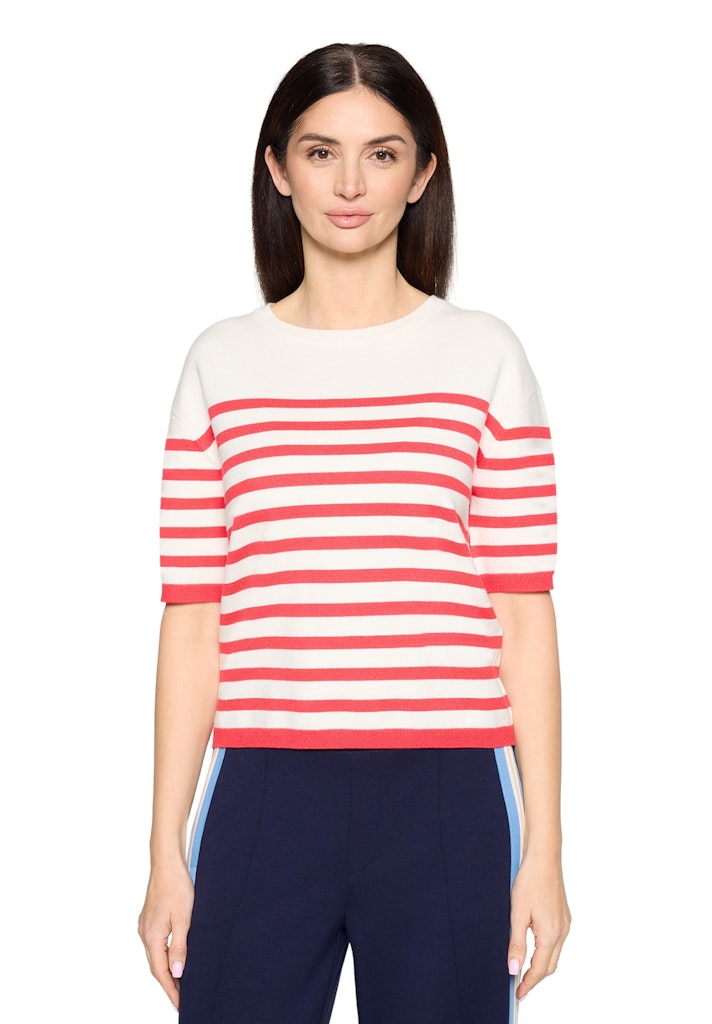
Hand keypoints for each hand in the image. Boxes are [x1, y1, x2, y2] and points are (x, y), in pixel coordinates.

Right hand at [138, 860, 194, 1010]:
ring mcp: (145, 926)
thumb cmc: (177, 887)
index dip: (171, 990)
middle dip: (168, 984)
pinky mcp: (149, 919)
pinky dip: (164, 956)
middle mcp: (145, 934)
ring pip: (155, 956)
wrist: (167, 863)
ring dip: (166, 970)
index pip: (161, 972)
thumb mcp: (184, 919)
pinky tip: (173, 958)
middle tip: (181, 1000)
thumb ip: (180, 947)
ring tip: (179, 983)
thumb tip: (177, 973)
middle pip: (156, 967)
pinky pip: (155, 944)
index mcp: (152, 937)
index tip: (180, 1005)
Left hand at [507, 852, 570, 1001]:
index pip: (540, 969)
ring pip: (554, 953)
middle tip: (520, 986)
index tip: (518, 994)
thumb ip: (516, 943)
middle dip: (535, 978)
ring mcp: (565, 923)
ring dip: (541, 964)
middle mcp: (562, 931)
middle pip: (550, 965)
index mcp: (551, 933)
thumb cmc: (529, 881)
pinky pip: (556, 941)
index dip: (529, 983)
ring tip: (524, 971)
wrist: (544, 857)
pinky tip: (534, 948)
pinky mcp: (564, 916)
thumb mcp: (517, 914)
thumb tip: (514, 969)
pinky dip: (546, 951)